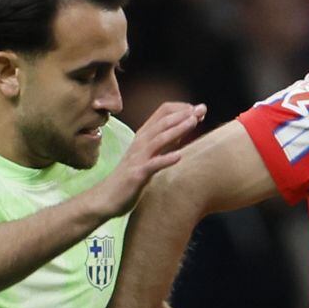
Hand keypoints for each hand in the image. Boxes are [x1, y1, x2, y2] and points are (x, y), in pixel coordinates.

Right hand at [93, 101, 206, 215]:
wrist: (105, 198)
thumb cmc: (130, 177)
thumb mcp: (149, 155)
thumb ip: (166, 142)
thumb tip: (185, 128)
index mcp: (143, 137)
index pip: (162, 113)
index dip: (180, 109)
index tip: (198, 110)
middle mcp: (140, 143)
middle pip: (162, 122)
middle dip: (182, 115)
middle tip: (202, 109)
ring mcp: (137, 159)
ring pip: (158, 139)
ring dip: (176, 129)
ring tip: (193, 122)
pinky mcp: (136, 175)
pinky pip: (152, 165)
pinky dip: (165, 159)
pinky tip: (179, 156)